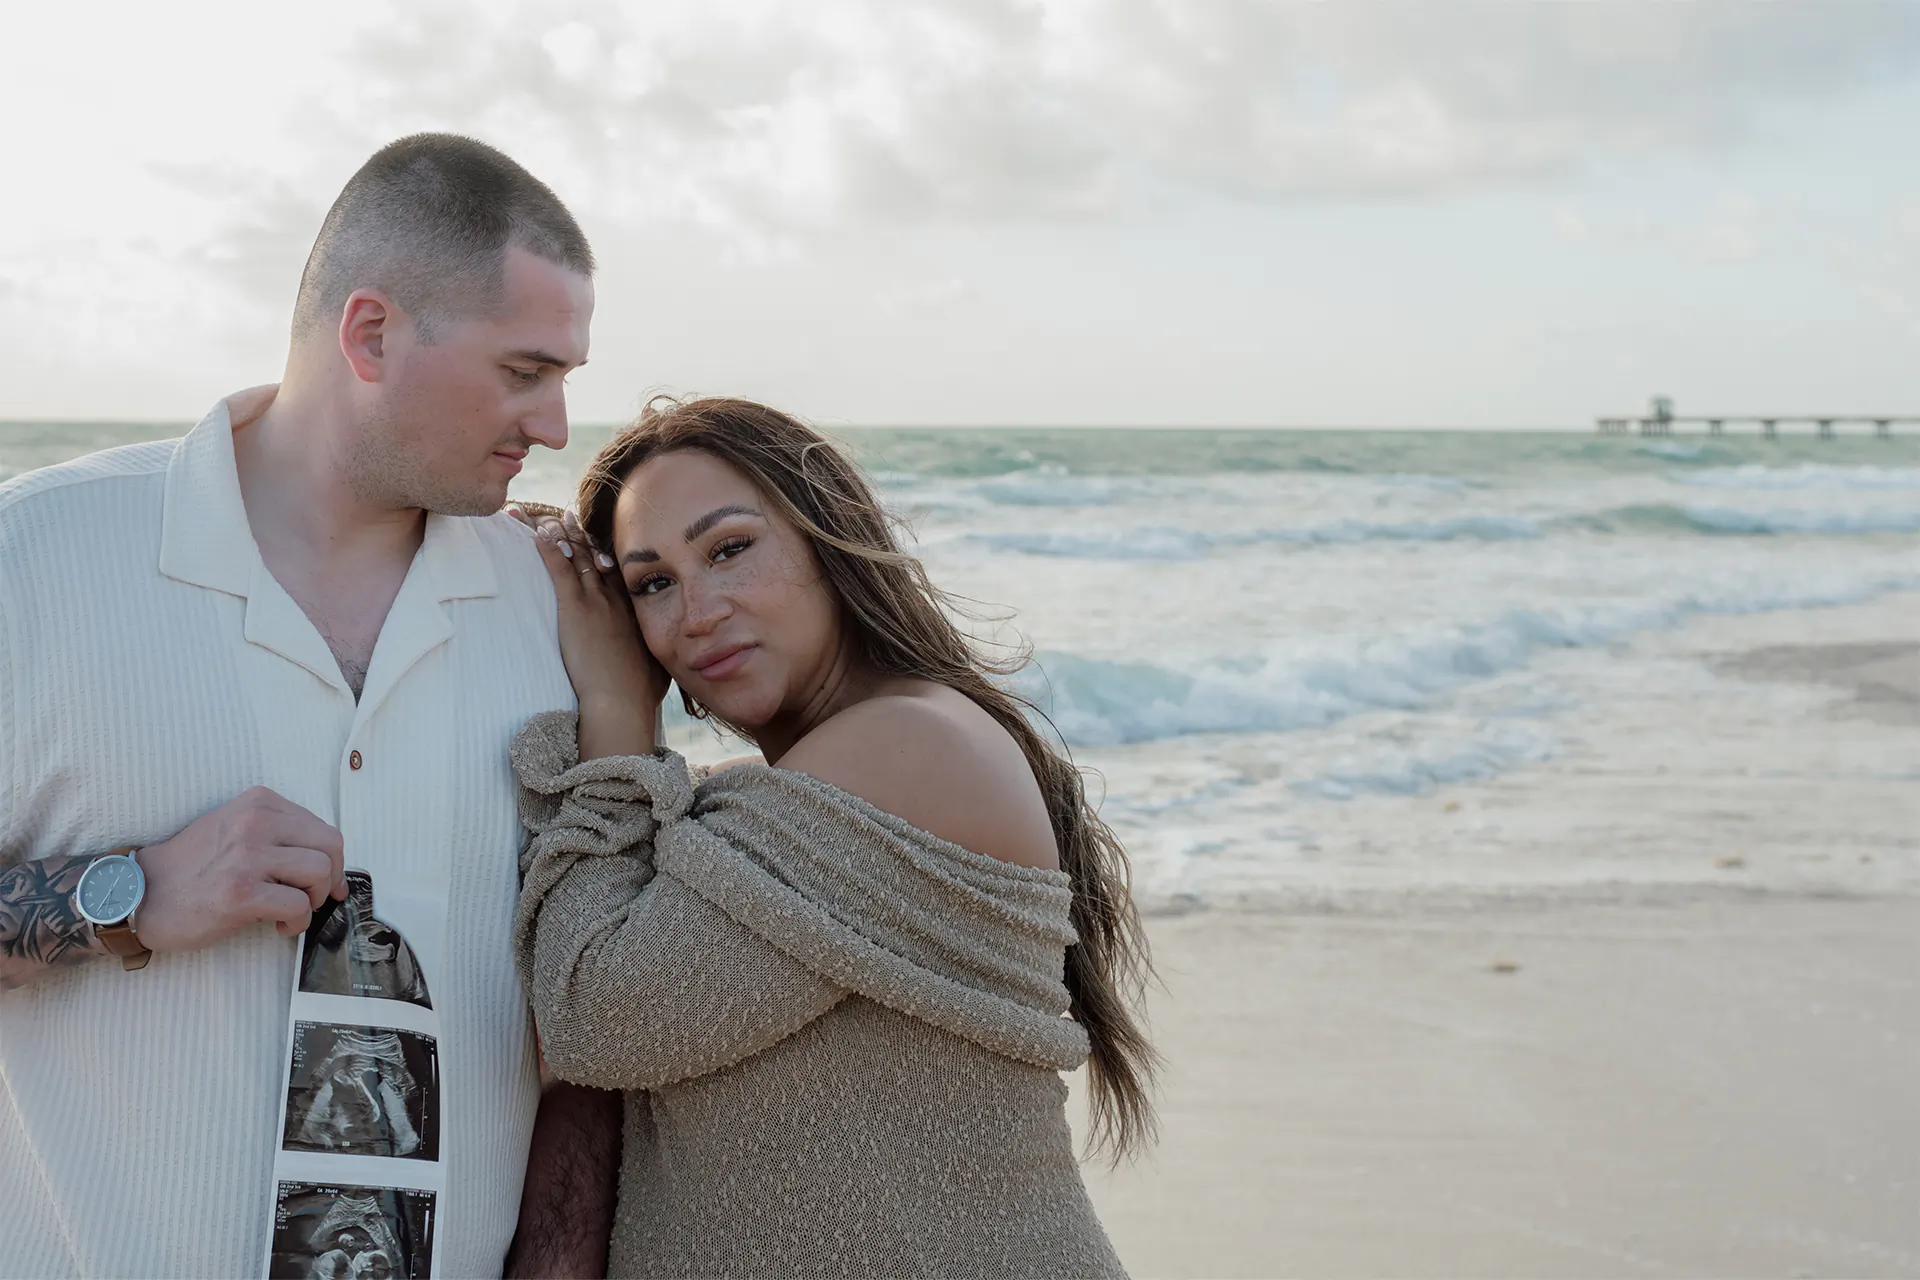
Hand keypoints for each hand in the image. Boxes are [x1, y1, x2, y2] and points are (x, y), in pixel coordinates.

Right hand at [135, 788, 347, 950]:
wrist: (140, 894)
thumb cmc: (191, 867)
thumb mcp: (234, 828)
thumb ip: (278, 834)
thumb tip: (329, 862)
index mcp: (258, 803)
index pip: (322, 827)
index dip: (333, 860)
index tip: (328, 880)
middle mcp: (255, 822)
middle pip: (331, 846)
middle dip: (331, 877)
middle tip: (313, 897)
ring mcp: (248, 856)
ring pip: (319, 873)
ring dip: (313, 900)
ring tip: (291, 910)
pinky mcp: (241, 892)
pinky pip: (298, 905)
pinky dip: (297, 921)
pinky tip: (279, 925)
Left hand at [508, 506, 668, 751]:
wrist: (622, 700)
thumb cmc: (639, 692)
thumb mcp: (656, 669)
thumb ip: (655, 658)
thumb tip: (660, 666)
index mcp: (635, 612)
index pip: (620, 575)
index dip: (609, 556)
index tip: (601, 543)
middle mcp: (618, 600)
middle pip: (599, 559)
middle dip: (583, 536)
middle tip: (571, 516)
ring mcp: (597, 601)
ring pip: (578, 558)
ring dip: (562, 534)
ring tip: (550, 517)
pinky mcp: (575, 608)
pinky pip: (560, 570)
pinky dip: (549, 548)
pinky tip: (537, 532)